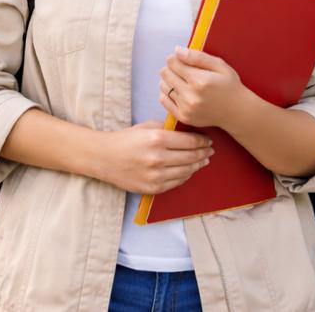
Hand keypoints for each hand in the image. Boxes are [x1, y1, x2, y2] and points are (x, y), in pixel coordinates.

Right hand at [93, 121, 212, 194]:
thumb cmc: (126, 139)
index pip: (190, 142)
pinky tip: (189, 170)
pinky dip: (186, 176)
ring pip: (186, 171)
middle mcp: (157, 158)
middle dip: (203, 153)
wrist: (103, 158)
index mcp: (157, 139)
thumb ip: (168, 129)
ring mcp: (155, 175)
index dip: (203, 142)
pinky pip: (176, 183)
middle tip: (210, 151)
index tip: (209, 140)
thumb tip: (190, 132)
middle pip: (191, 157)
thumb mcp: (146, 126)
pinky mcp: (152, 188)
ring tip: (203, 161)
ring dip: (197, 165)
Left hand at [159, 46, 250, 129]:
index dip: (175, 57)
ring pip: (163, 86)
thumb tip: (177, 50)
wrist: (237, 112)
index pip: (172, 62)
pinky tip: (178, 90)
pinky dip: (167, 93)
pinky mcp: (183, 117)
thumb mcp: (219, 65)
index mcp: (200, 80)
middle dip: (171, 68)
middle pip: (165, 73)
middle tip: (183, 70)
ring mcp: (186, 108)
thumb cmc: (229, 85)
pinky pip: (163, 100)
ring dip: (169, 80)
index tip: (182, 60)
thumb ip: (197, 57)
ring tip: (182, 80)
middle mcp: (191, 95)